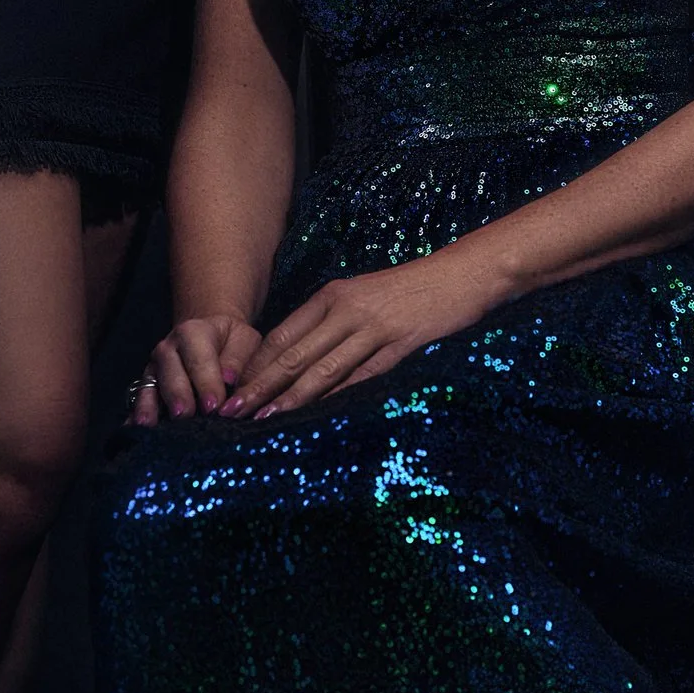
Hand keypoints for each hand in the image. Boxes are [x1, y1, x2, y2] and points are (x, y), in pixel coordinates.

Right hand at [130, 313, 262, 425]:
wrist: (211, 336)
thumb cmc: (232, 342)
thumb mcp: (245, 341)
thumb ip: (238, 360)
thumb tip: (228, 381)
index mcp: (193, 332)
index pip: (199, 358)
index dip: (206, 382)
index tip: (214, 406)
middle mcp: (168, 349)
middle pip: (169, 373)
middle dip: (177, 396)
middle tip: (186, 416)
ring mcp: (154, 368)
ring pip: (150, 387)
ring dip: (150, 407)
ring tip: (150, 426)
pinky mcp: (147, 386)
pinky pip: (139, 400)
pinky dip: (136, 414)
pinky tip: (133, 429)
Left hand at [221, 247, 501, 417]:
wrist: (462, 274)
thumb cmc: (411, 289)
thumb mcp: (363, 297)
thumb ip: (332, 322)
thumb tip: (300, 356)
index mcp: (332, 296)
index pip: (282, 335)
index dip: (256, 365)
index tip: (233, 389)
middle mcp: (345, 309)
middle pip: (292, 354)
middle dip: (260, 385)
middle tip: (231, 410)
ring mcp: (372, 327)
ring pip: (321, 368)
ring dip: (289, 397)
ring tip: (263, 418)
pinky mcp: (399, 344)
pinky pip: (360, 376)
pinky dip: (334, 397)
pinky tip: (315, 415)